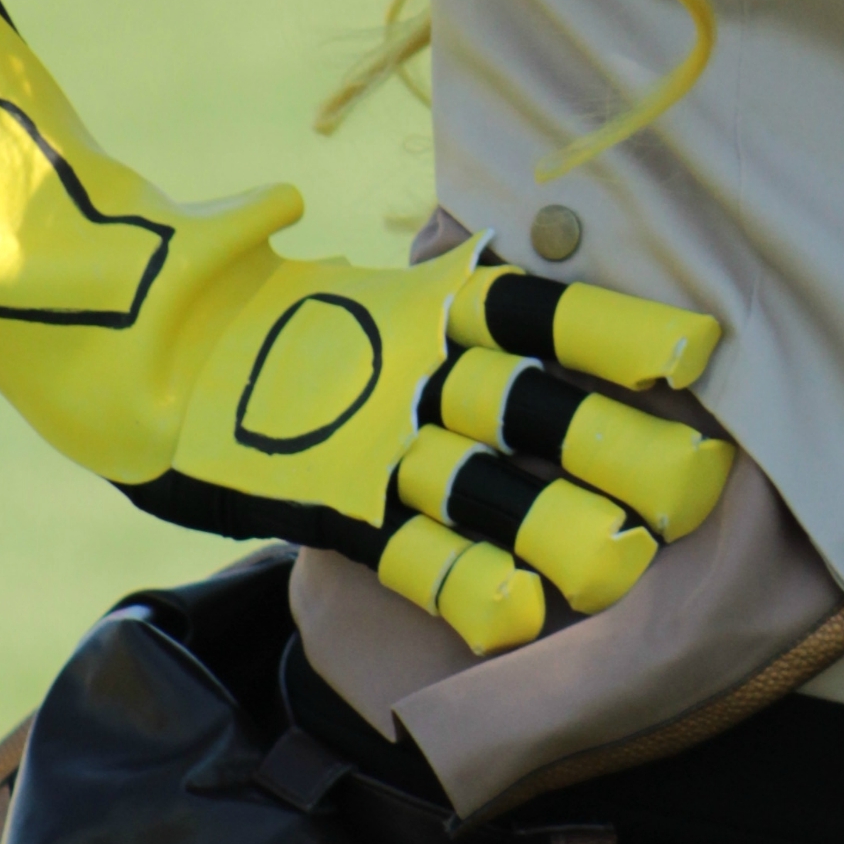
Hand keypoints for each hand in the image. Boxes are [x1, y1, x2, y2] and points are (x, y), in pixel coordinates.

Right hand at [181, 244, 730, 656]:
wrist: (140, 349)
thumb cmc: (278, 313)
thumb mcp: (376, 282)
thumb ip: (439, 263)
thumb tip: (491, 227)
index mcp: (427, 306)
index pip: (537, 315)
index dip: (614, 332)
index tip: (698, 350)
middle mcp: (410, 372)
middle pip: (530, 407)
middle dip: (616, 446)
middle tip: (702, 481)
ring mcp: (371, 445)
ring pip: (477, 486)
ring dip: (555, 524)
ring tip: (629, 566)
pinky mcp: (334, 510)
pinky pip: (406, 551)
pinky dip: (460, 582)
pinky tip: (522, 616)